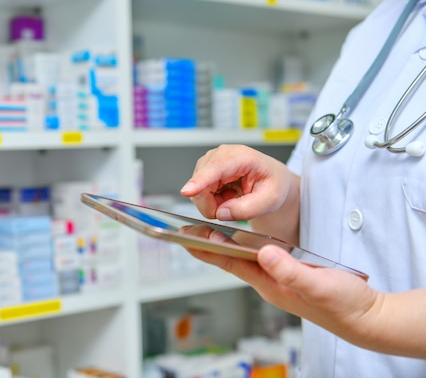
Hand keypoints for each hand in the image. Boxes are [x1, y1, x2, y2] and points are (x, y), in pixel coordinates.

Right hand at [180, 145, 299, 243]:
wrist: (272, 180)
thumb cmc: (273, 184)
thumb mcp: (271, 200)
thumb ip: (248, 209)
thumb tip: (222, 213)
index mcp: (242, 157)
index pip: (217, 168)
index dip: (200, 180)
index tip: (187, 191)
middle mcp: (222, 155)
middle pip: (202, 184)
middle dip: (212, 204)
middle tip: (234, 208)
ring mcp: (211, 162)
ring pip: (197, 191)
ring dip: (212, 203)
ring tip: (233, 199)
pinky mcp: (205, 171)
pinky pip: (198, 193)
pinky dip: (211, 201)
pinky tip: (226, 196)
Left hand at [187, 244, 380, 349]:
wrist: (365, 318)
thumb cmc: (343, 304)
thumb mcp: (318, 284)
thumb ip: (290, 270)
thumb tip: (265, 253)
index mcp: (270, 284)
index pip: (231, 262)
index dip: (207, 249)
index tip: (185, 238)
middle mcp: (269, 283)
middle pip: (231, 260)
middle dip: (207, 246)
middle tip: (185, 232)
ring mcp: (278, 281)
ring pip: (244, 260)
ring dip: (224, 247)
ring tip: (206, 233)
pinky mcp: (289, 277)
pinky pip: (260, 261)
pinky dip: (246, 249)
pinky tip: (244, 243)